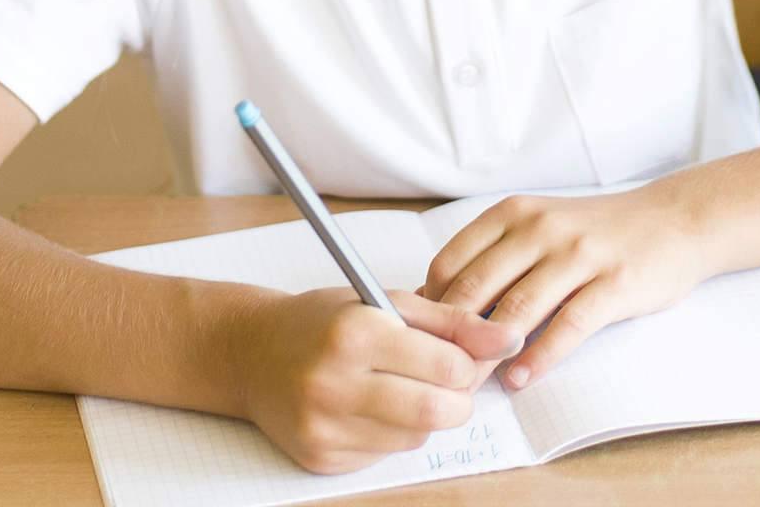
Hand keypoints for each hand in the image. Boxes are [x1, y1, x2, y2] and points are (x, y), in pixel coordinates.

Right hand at [236, 287, 524, 475]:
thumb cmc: (324, 320)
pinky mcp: (320, 458)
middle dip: (456, 398)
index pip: (445, 366)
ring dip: (424, 415)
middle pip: (436, 412)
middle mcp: (335, 383)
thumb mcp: (384, 301)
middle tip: (448, 380)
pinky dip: (393, 433)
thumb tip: (507, 338)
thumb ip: (450, 320)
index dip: (469, 363)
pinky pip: (385, 454)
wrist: (252, 354)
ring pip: (415, 437)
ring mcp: (324, 427)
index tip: (466, 355)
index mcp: (354, 333)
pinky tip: (372, 406)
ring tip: (402, 385)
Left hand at [423, 188, 708, 387]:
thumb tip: (434, 305)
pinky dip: (539, 357)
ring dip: (489, 352)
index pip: (452, 261)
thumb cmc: (593, 233)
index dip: (429, 306)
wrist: (670, 221)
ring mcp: (578, 254)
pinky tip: (521, 379)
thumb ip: (493, 259)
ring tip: (471, 385)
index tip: (420, 343)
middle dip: (451, 337)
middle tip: (436, 376)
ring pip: (518, 308)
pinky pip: (568, 325)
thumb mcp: (538, 228)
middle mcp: (541, 227)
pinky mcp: (613, 283)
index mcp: (514, 213)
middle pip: (477, 287)